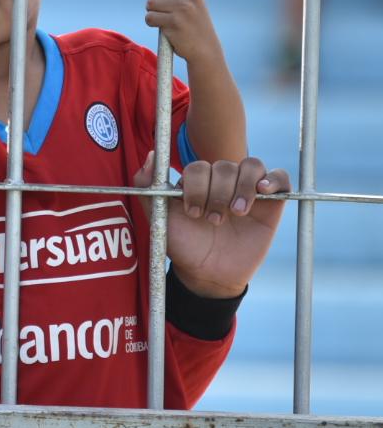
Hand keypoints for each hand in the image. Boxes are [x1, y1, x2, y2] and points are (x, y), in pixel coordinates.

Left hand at [134, 153, 290, 298]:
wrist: (208, 273)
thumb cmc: (184, 245)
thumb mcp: (159, 217)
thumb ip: (147, 186)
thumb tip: (153, 154)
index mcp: (198, 181)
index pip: (199, 166)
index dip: (195, 187)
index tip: (192, 213)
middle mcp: (222, 181)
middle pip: (224, 166)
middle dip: (216, 194)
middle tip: (212, 220)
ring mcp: (248, 190)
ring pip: (251, 166)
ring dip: (241, 188)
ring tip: (235, 214)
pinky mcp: (272, 203)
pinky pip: (281, 178)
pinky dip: (274, 179)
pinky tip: (262, 191)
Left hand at [145, 0, 224, 66]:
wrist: (205, 48)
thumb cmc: (193, 23)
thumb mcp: (192, 1)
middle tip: (156, 1)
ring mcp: (183, 8)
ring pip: (151, 2)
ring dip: (151, 10)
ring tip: (162, 16)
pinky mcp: (175, 23)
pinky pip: (150, 17)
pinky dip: (152, 22)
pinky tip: (163, 27)